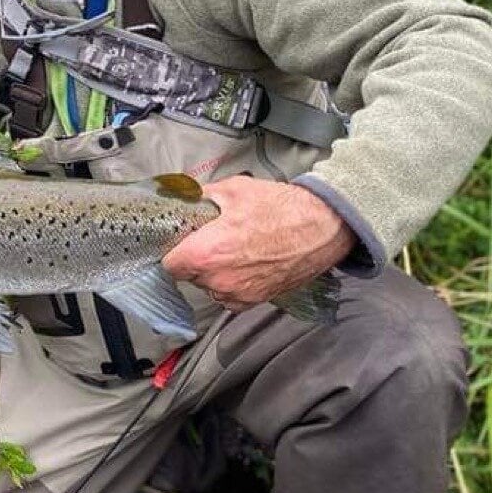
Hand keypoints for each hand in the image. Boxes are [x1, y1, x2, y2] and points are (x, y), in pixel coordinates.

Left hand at [161, 177, 355, 312]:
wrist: (322, 227)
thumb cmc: (280, 208)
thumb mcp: (233, 190)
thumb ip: (200, 197)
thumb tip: (182, 199)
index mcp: (207, 253)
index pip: (169, 263)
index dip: (174, 249)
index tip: (182, 241)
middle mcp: (219, 281)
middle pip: (189, 275)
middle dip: (196, 257)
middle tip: (213, 237)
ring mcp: (238, 295)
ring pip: (210, 286)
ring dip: (215, 271)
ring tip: (236, 247)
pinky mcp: (254, 302)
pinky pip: (230, 295)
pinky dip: (233, 282)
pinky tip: (248, 262)